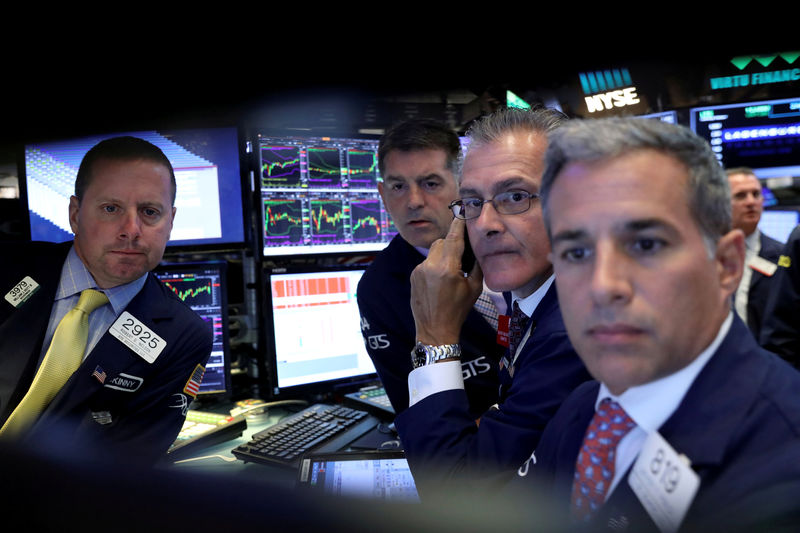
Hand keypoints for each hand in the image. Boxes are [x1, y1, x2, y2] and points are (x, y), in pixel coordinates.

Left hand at [410, 217, 482, 344]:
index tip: (462, 212)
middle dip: (451, 244)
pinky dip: (434, 266)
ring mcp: (419, 271)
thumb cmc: (458, 310)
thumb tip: (475, 248)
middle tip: (461, 256)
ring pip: (433, 251)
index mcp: (447, 269)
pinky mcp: (413, 276)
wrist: (435, 330)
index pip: (453, 238)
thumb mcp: (474, 288)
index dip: (459, 224)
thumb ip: (475, 265)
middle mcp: (430, 267)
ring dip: (443, 255)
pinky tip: (440, 281)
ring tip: (450, 272)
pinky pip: (426, 263)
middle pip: (442, 242)